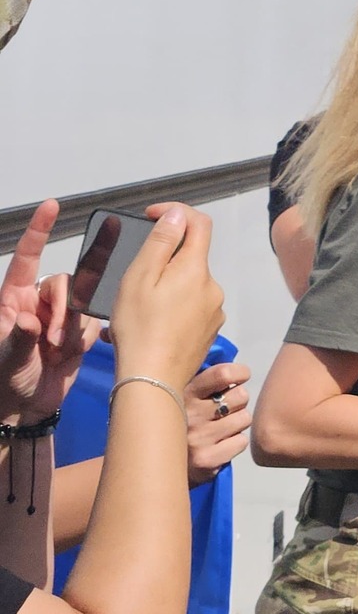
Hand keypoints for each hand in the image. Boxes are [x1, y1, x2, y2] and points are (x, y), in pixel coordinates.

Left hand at [0, 200, 99, 424]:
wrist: (27, 406)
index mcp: (13, 299)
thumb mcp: (6, 359)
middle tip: (54, 341)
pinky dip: (84, 339)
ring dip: (74, 329)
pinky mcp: (79, 332)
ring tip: (60, 353)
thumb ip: (16, 337)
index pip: (27, 258)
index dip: (38, 231)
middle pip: (64, 282)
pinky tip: (70, 356)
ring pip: (82, 303)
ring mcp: (60, 317)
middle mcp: (38, 302)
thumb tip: (28, 318)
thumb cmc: (5, 379)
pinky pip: (93, 323)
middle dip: (64, 310)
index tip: (51, 206)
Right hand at [111, 204, 224, 391]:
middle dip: (166, 257)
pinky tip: (154, 321)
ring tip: (140, 303)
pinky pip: (193, 306)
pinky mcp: (210, 330)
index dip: (176, 212)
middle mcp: (213, 286)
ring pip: (191, 283)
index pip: (199, 223)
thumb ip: (161, 243)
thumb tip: (178, 215)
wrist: (152, 378)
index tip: (151, 216)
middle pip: (193, 256)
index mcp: (197, 269)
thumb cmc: (139, 326)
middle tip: (135, 275)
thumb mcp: (140, 277)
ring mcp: (215, 310)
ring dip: (169, 284)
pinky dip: (175, 305)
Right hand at [183, 362, 251, 483]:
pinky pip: (241, 441)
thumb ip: (204, 380)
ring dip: (236, 422)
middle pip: (241, 395)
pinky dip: (235, 442)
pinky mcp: (205, 461)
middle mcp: (189, 414)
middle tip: (223, 409)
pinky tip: (218, 444)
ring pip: (244, 418)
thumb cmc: (178, 422)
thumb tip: (232, 367)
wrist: (154, 463)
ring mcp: (197, 439)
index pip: (223, 374)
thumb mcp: (182, 395)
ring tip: (218, 427)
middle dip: (237, 401)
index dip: (239, 373)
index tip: (238, 378)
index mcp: (183, 392)